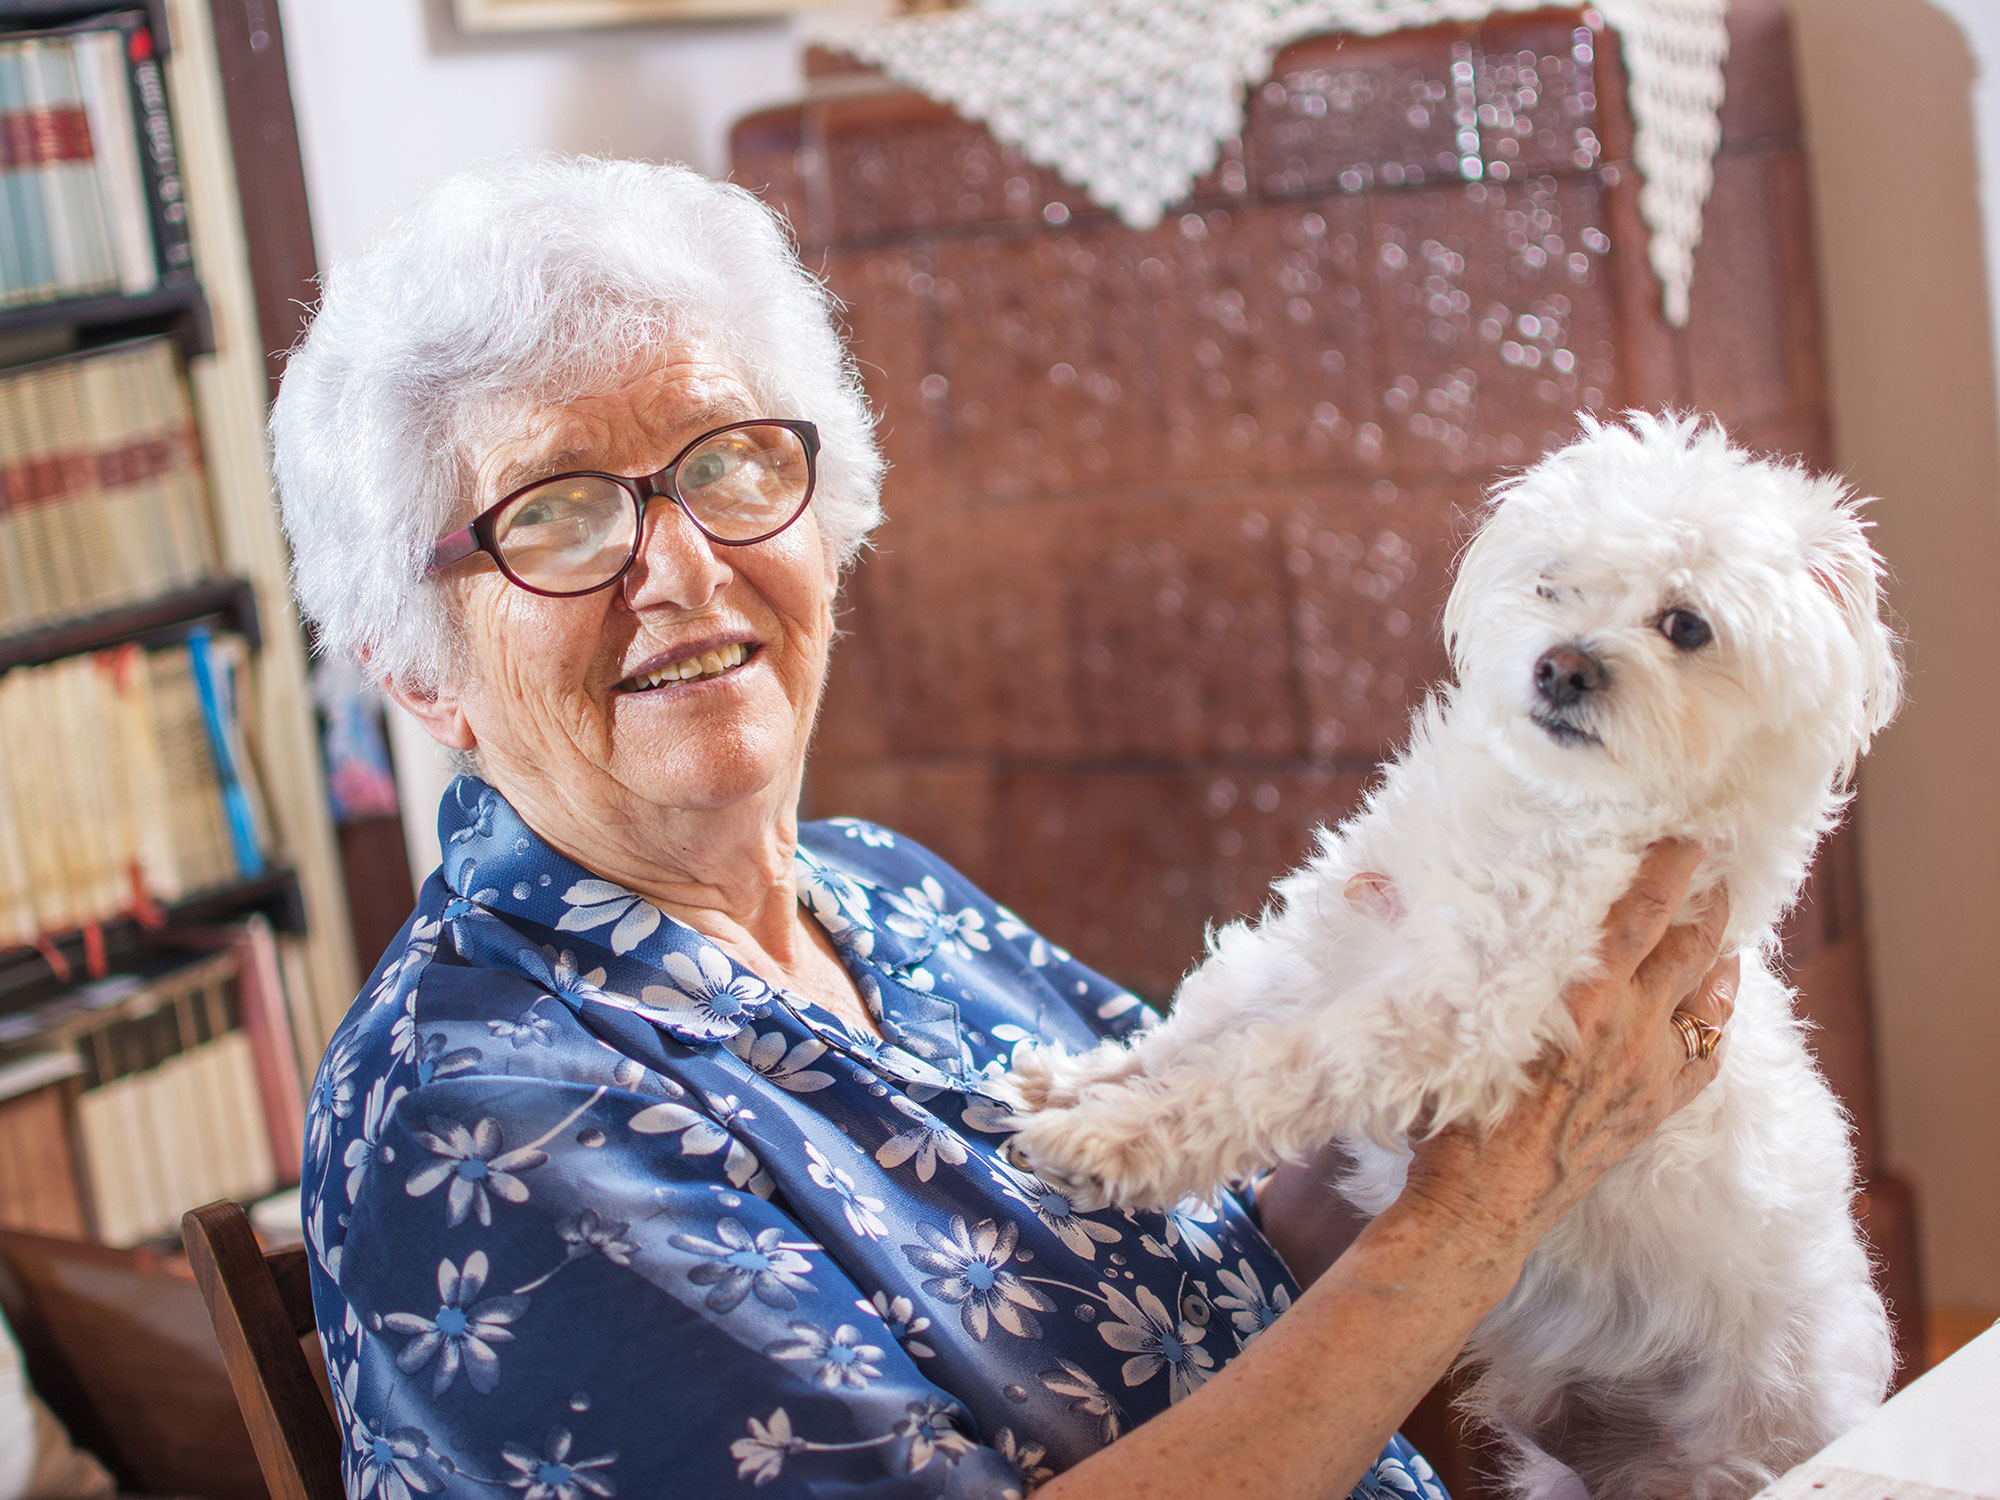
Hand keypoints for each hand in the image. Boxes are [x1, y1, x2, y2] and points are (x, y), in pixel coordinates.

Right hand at [1400, 839, 1736, 1252]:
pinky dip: (1719, 1011)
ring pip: (1709, 991)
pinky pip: (1710, 1049)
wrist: (1481, 1207)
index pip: (1642, 912)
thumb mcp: (1435, 1021)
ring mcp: (1651, 1069)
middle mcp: (1629, 1027)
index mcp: (1580, 998)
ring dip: (1721, 944)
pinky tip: (1718, 990)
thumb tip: (1364, 885)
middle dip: (1708, 893)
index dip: (1670, 865)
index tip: (1685, 829)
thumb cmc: (1451, 1114)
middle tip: (1716, 854)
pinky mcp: (1658, 1106)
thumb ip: (1417, 947)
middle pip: (1690, 942)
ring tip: (1725, 911)